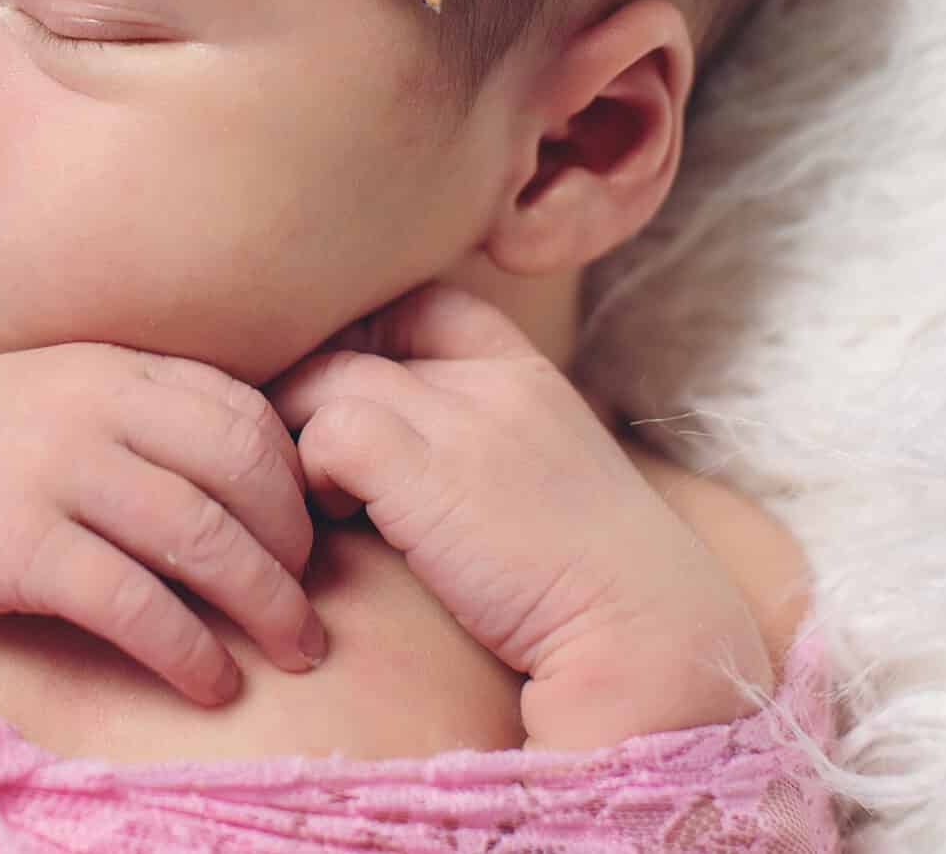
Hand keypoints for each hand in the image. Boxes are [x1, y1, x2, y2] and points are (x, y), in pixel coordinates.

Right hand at [0, 343, 324, 706]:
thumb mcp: (51, 398)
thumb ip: (135, 413)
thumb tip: (246, 468)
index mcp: (109, 366)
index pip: (242, 409)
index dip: (294, 474)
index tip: (310, 530)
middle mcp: (92, 406)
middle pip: (241, 469)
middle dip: (295, 543)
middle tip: (310, 601)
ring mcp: (55, 471)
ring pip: (202, 536)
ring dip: (264, 603)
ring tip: (294, 649)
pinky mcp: (20, 544)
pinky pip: (133, 602)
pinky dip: (188, 648)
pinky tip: (212, 682)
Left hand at [269, 285, 770, 748]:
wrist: (650, 641)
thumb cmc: (592, 590)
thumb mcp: (546, 488)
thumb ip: (485, 450)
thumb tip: (394, 458)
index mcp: (531, 379)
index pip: (424, 305)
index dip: (367, 341)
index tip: (348, 402)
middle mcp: (495, 382)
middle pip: (359, 338)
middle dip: (311, 386)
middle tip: (295, 449)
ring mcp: (463, 421)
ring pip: (328, 377)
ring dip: (297, 433)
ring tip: (313, 494)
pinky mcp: (427, 472)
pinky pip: (327, 433)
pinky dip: (310, 474)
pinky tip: (332, 520)